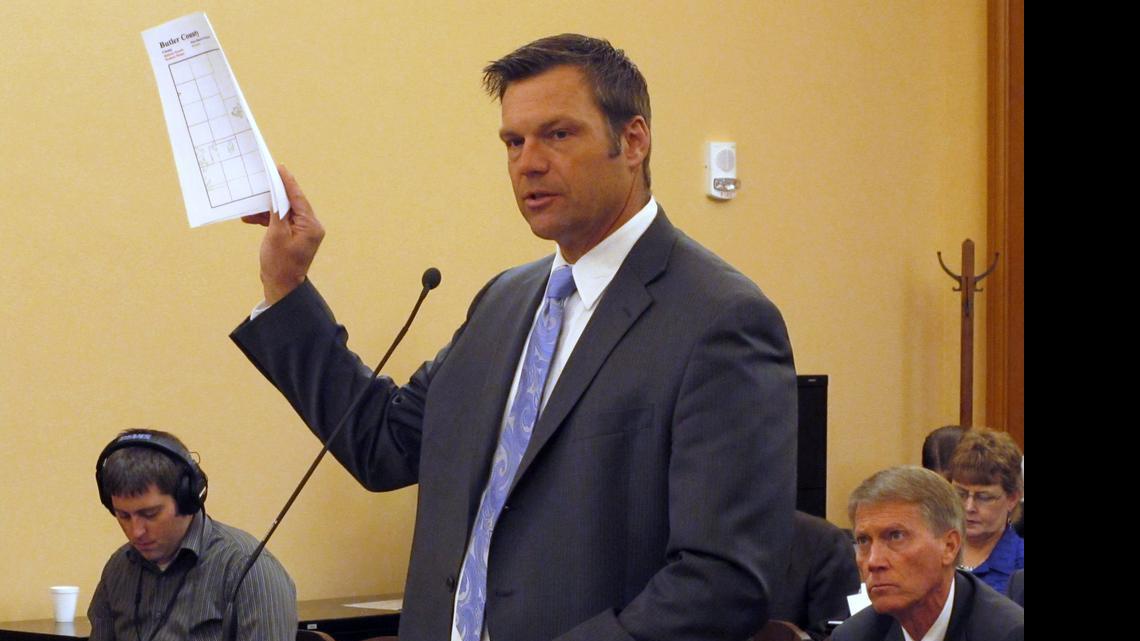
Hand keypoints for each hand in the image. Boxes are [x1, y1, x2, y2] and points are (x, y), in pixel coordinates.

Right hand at [242, 164, 324, 304]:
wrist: (281, 286)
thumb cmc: (279, 264)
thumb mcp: (275, 235)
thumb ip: (277, 213)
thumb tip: (277, 196)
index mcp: (311, 225)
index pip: (298, 198)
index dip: (288, 182)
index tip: (280, 167)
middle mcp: (310, 227)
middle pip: (292, 203)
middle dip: (274, 193)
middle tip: (263, 180)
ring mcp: (303, 232)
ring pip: (284, 211)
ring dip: (266, 209)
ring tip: (249, 208)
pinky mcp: (294, 236)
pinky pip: (281, 221)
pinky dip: (267, 219)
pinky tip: (251, 218)